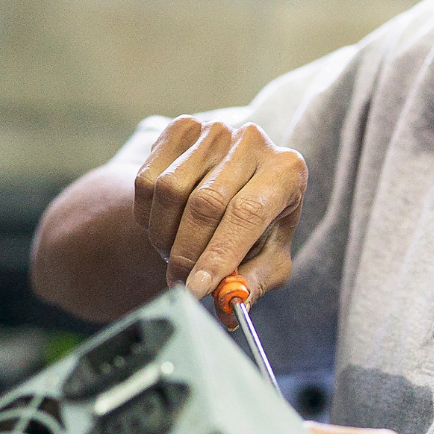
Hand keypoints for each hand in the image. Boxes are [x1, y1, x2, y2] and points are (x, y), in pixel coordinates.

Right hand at [133, 117, 306, 304]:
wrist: (239, 183)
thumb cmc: (260, 227)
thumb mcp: (269, 257)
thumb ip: (252, 282)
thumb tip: (228, 306)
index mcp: (287, 170)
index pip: (247, 214)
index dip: (218, 255)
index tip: (197, 289)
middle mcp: (253, 141)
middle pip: (205, 203)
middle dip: (187, 254)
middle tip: (180, 284)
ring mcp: (215, 130)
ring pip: (170, 190)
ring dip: (165, 235)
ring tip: (176, 254)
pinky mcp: (181, 128)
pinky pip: (147, 178)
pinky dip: (148, 214)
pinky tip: (166, 225)